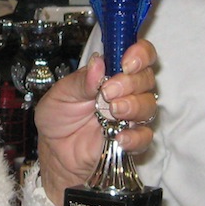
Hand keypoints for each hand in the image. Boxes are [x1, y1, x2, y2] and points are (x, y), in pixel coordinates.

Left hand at [33, 40, 157, 205]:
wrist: (55, 151)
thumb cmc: (58, 118)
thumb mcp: (60, 95)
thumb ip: (80, 81)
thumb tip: (98, 64)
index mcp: (111, 73)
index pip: (138, 55)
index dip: (139, 54)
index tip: (127, 62)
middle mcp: (126, 92)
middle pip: (146, 78)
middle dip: (130, 82)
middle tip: (108, 91)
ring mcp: (131, 116)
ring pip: (149, 105)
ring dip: (134, 106)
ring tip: (113, 111)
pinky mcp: (132, 140)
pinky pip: (145, 137)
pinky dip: (135, 137)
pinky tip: (119, 137)